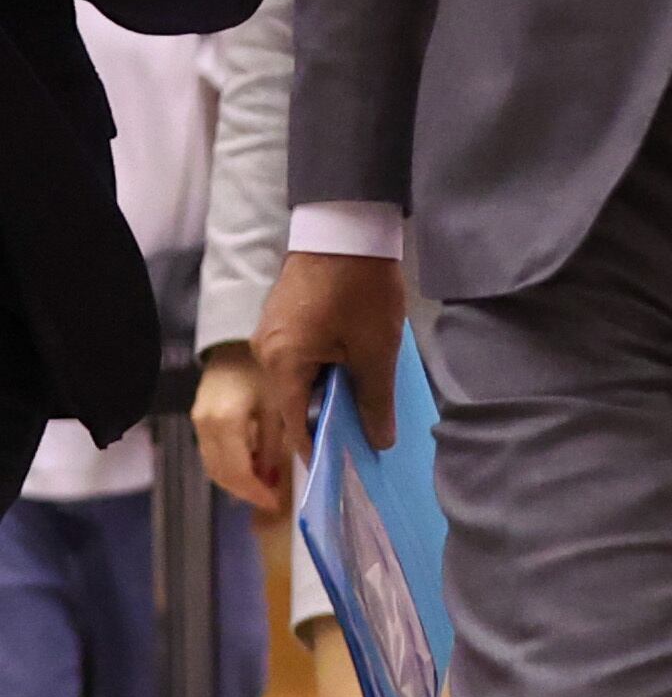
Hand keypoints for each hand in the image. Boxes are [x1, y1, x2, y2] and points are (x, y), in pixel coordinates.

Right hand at [193, 344, 284, 513]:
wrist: (235, 340)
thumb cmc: (264, 366)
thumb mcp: (278, 403)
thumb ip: (274, 443)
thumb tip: (274, 478)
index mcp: (224, 422)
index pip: (236, 471)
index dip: (255, 491)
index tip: (276, 502)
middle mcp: (204, 426)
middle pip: (220, 473)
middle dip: (246, 490)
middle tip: (273, 497)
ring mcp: (198, 422)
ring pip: (213, 465)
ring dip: (237, 480)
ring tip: (266, 486)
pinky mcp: (199, 419)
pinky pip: (212, 452)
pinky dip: (231, 465)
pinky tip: (254, 466)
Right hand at [244, 251, 408, 499]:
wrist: (346, 224)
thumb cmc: (361, 286)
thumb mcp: (376, 347)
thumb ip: (375, 399)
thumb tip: (378, 442)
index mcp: (282, 365)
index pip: (295, 425)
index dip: (321, 450)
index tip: (346, 471)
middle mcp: (267, 354)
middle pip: (295, 406)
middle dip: (327, 425)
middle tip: (363, 444)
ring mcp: (272, 336)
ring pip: (299, 384)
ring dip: (329, 398)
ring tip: (365, 412)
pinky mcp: (284, 322)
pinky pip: (301, 362)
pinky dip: (325, 375)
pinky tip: (355, 378)